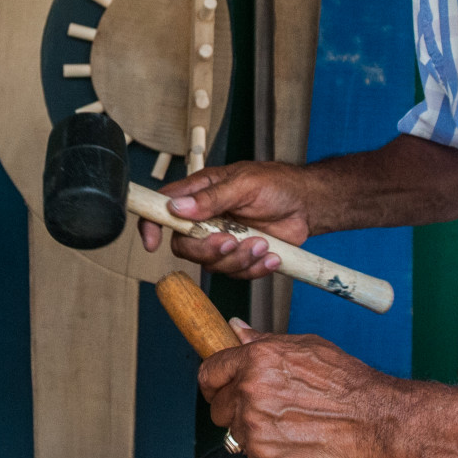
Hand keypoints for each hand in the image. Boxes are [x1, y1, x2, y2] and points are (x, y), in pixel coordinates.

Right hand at [137, 161, 313, 279]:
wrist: (307, 204)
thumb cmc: (277, 184)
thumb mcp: (245, 184)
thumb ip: (211, 197)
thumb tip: (177, 207)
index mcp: (199, 193)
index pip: (163, 208)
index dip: (151, 225)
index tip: (152, 243)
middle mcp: (205, 219)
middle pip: (184, 246)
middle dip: (207, 250)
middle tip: (230, 241)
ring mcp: (222, 239)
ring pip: (212, 264)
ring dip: (238, 259)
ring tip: (262, 243)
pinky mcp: (240, 256)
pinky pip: (236, 274)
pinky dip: (255, 267)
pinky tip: (271, 254)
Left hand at [201, 323, 406, 457]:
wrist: (378, 423)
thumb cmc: (351, 385)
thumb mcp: (306, 347)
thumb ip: (263, 341)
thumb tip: (236, 330)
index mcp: (256, 360)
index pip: (210, 372)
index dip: (214, 383)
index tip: (219, 389)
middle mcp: (250, 391)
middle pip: (219, 407)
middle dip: (237, 410)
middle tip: (271, 411)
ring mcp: (254, 427)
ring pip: (236, 434)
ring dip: (257, 433)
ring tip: (292, 426)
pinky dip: (271, 455)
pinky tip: (297, 443)